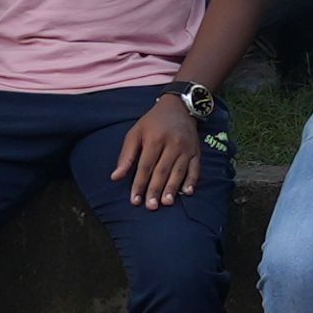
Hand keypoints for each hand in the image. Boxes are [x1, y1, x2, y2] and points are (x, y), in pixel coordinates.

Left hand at [113, 88, 214, 208]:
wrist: (179, 107)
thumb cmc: (153, 122)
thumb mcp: (135, 133)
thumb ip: (126, 155)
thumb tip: (116, 177)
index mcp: (155, 139)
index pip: (145, 166)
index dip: (139, 184)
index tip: (135, 200)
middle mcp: (172, 144)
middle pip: (162, 170)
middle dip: (155, 189)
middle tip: (151, 206)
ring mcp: (186, 148)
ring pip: (179, 171)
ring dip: (172, 188)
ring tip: (167, 202)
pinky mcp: (197, 151)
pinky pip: (195, 168)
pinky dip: (192, 181)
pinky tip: (187, 192)